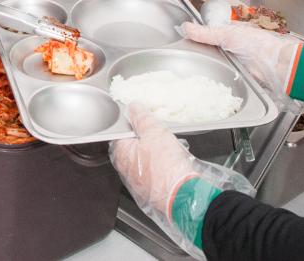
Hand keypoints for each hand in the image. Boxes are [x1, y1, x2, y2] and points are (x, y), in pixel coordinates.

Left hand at [111, 104, 252, 260]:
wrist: (183, 195)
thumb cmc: (166, 166)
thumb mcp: (154, 131)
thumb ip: (141, 117)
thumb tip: (133, 108)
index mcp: (121, 153)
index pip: (120, 132)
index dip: (133, 124)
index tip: (144, 120)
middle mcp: (126, 169)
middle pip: (133, 146)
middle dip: (147, 138)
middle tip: (160, 134)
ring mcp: (138, 182)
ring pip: (145, 159)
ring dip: (156, 152)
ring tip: (170, 148)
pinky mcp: (152, 191)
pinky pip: (155, 172)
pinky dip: (163, 165)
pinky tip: (174, 162)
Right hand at [182, 21, 303, 109]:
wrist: (275, 66)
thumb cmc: (258, 45)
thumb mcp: (228, 34)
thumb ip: (206, 33)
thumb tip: (186, 27)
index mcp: (229, 32)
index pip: (207, 32)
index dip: (196, 35)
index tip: (181, 37)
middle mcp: (229, 47)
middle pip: (208, 49)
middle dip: (199, 52)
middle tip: (183, 56)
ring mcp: (231, 62)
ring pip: (212, 63)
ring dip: (206, 66)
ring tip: (190, 68)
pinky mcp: (233, 76)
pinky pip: (219, 76)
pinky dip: (213, 77)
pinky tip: (204, 77)